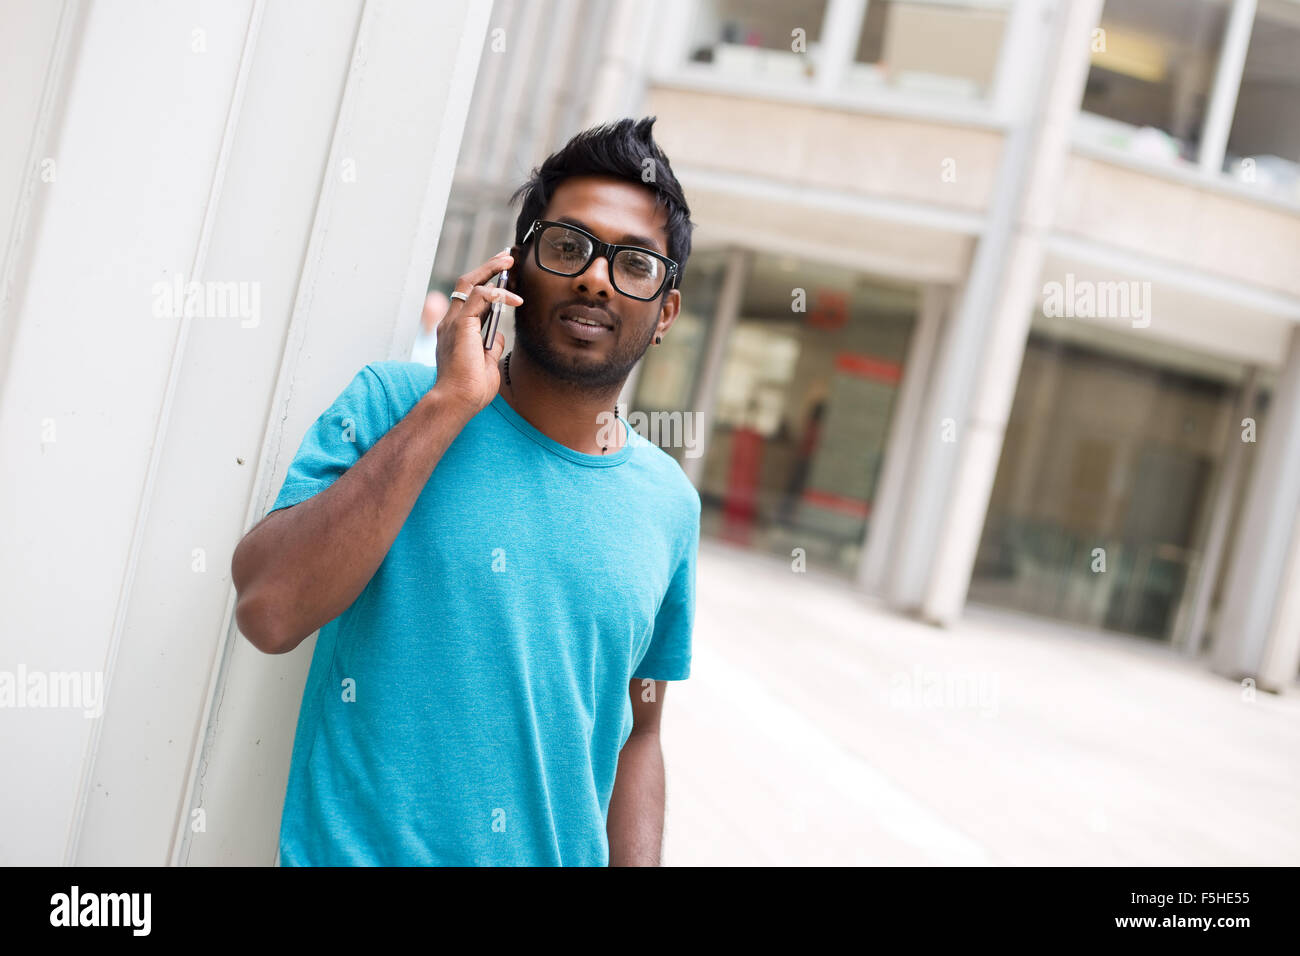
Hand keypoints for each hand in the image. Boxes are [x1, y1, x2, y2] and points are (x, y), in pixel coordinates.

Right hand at [430, 250, 518, 417]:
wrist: (458, 402)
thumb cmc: (471, 389)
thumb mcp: (487, 362)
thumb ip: (491, 345)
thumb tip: (498, 333)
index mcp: (456, 330)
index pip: (471, 298)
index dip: (487, 283)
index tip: (504, 272)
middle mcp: (451, 322)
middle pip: (467, 283)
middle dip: (488, 267)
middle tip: (507, 256)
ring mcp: (453, 322)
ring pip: (470, 283)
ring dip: (491, 270)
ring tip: (509, 261)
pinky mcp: (461, 325)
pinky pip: (477, 297)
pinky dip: (496, 293)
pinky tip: (513, 298)